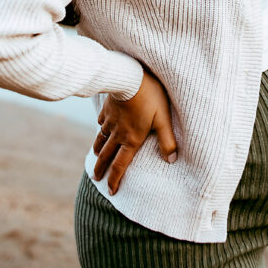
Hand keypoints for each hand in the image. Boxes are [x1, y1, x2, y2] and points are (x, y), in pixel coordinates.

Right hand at [92, 69, 177, 194]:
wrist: (129, 77)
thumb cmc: (150, 97)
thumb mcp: (163, 119)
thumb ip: (167, 140)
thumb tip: (172, 160)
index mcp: (131, 139)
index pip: (121, 165)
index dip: (115, 180)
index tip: (110, 190)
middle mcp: (118, 133)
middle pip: (107, 155)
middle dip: (101, 169)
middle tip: (96, 179)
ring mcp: (110, 121)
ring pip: (101, 139)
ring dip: (98, 151)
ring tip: (95, 157)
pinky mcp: (107, 108)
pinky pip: (101, 122)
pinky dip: (100, 129)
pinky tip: (100, 128)